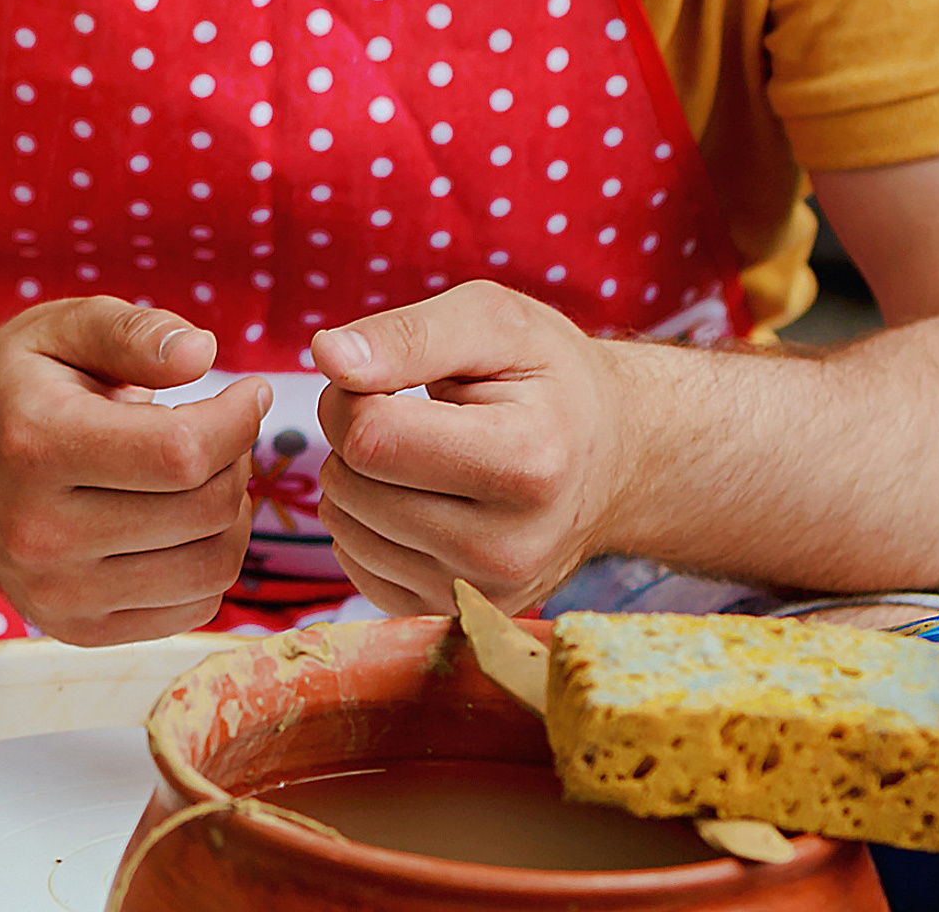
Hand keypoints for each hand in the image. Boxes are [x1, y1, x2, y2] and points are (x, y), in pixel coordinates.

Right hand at [0, 299, 266, 643]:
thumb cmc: (14, 384)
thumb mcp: (61, 329)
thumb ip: (132, 331)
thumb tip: (204, 352)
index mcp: (33, 445)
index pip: (179, 452)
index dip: (236, 420)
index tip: (248, 391)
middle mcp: (38, 532)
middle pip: (203, 511)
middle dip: (235, 460)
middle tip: (219, 427)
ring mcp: (56, 593)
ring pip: (210, 569)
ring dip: (231, 514)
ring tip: (202, 472)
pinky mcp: (76, 630)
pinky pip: (191, 609)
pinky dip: (206, 560)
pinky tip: (178, 517)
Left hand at [312, 281, 628, 612]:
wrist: (612, 457)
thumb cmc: (546, 378)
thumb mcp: (492, 321)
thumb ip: (406, 335)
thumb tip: (326, 354)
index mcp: (526, 464)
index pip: (370, 437)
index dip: (352, 392)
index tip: (389, 378)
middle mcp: (509, 548)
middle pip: (352, 485)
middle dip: (354, 434)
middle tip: (410, 415)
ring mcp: (484, 593)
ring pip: (345, 529)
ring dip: (357, 479)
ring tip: (419, 456)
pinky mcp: (458, 616)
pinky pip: (357, 569)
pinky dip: (366, 526)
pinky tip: (415, 498)